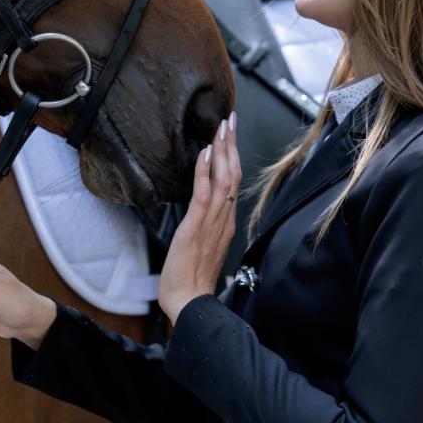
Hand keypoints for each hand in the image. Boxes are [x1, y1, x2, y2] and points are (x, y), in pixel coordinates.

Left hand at [159, 111, 240, 325]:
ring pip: (223, 179)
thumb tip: (205, 209)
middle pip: (233, 174)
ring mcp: (212, 222)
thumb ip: (208, 226)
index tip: (230, 135)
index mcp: (225, 223)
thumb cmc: (191, 280)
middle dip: (232, 145)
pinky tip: (205, 153)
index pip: (233, 182)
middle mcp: (223, 219)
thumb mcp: (203, 247)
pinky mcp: (196, 227)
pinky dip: (206, 171)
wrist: (189, 303)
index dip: (233, 156)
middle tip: (230, 119)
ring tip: (221, 127)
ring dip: (222, 151)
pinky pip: (203, 194)